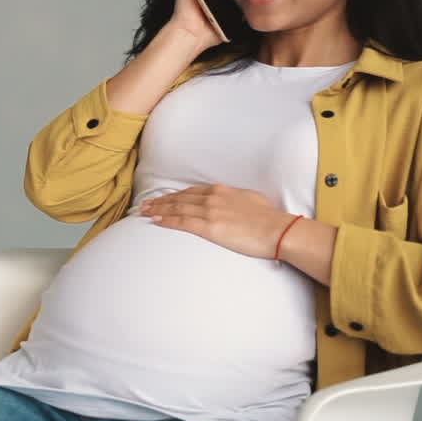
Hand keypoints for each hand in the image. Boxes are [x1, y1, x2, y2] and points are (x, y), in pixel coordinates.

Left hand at [138, 184, 295, 259]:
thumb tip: (232, 203)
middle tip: (145, 204)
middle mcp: (212, 198)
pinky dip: (166, 220)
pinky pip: (182, 222)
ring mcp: (210, 211)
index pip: (191, 192)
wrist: (277, 230)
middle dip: (161, 201)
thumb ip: (236, 199)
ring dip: (158, 209)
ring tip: (144, 212)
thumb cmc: (269, 218)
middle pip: (179, 198)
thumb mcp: (251, 200)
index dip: (175, 194)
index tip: (163, 197)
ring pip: (177, 208)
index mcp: (221, 191)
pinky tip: (155, 221)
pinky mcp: (209, 227)